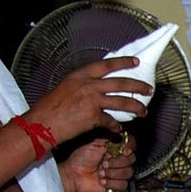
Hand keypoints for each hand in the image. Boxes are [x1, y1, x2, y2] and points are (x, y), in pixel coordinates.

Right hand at [25, 56, 151, 143]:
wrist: (41, 124)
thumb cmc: (48, 107)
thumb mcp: (64, 87)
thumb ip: (80, 85)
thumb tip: (93, 87)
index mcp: (80, 75)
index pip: (107, 65)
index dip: (123, 62)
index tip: (136, 62)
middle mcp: (88, 85)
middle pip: (121, 83)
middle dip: (138, 86)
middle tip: (149, 89)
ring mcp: (92, 101)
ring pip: (122, 102)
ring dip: (136, 107)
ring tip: (144, 111)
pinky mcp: (93, 117)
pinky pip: (111, 122)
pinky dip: (115, 127)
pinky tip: (118, 130)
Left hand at [61, 135, 135, 191]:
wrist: (74, 175)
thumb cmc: (80, 159)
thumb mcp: (94, 142)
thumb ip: (109, 136)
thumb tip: (121, 132)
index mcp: (115, 147)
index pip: (131, 144)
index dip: (131, 147)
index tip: (125, 151)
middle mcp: (119, 159)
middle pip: (132, 159)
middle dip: (116, 162)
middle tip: (103, 163)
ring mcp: (118, 173)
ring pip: (128, 172)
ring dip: (112, 173)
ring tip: (100, 172)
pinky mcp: (117, 185)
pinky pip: (123, 184)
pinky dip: (111, 183)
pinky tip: (102, 181)